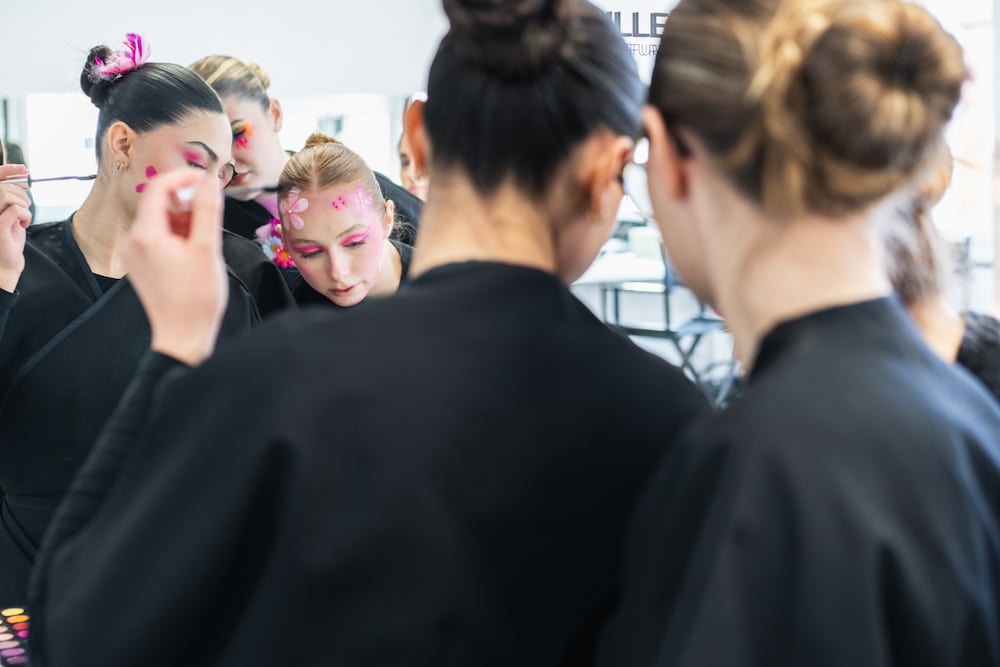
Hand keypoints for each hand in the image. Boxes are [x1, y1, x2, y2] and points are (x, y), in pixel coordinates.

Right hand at [0, 164, 31, 291]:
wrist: (7, 262)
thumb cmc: (9, 239)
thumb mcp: (12, 213)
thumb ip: (13, 196)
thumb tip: (22, 178)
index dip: (7, 170)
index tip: (24, 169)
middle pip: (2, 187)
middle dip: (20, 195)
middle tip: (25, 207)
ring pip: (6, 194)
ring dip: (23, 205)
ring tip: (23, 217)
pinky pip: (14, 209)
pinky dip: (25, 214)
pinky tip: (23, 224)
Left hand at [122, 168, 228, 365]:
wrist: (184, 335)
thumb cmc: (196, 298)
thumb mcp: (207, 249)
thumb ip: (208, 210)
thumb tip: (210, 181)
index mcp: (145, 235)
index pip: (158, 187)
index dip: (185, 177)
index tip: (209, 180)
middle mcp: (133, 241)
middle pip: (159, 202)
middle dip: (188, 201)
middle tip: (213, 214)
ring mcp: (135, 252)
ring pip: (161, 219)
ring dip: (185, 218)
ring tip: (205, 240)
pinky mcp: (141, 262)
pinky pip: (159, 235)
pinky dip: (178, 233)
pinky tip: (194, 249)